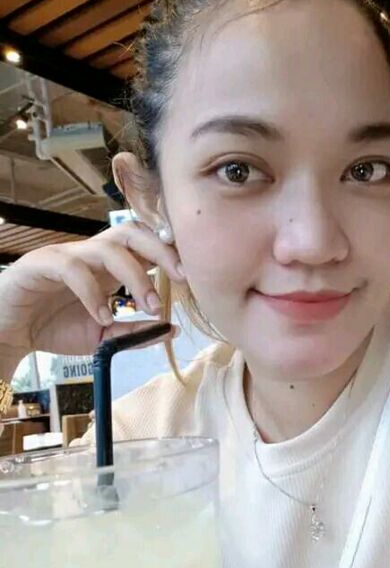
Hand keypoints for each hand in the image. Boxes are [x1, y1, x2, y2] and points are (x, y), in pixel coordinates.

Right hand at [0, 220, 185, 359]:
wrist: (8, 333)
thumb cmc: (54, 328)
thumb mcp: (102, 336)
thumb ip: (134, 332)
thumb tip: (171, 329)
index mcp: (108, 267)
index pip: (144, 244)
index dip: (169, 253)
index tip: (192, 277)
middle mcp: (91, 255)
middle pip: (131, 232)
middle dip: (161, 250)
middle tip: (182, 278)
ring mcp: (66, 256)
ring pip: (107, 248)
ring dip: (135, 277)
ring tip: (149, 307)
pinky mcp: (41, 265)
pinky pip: (73, 270)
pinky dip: (93, 293)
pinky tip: (103, 316)